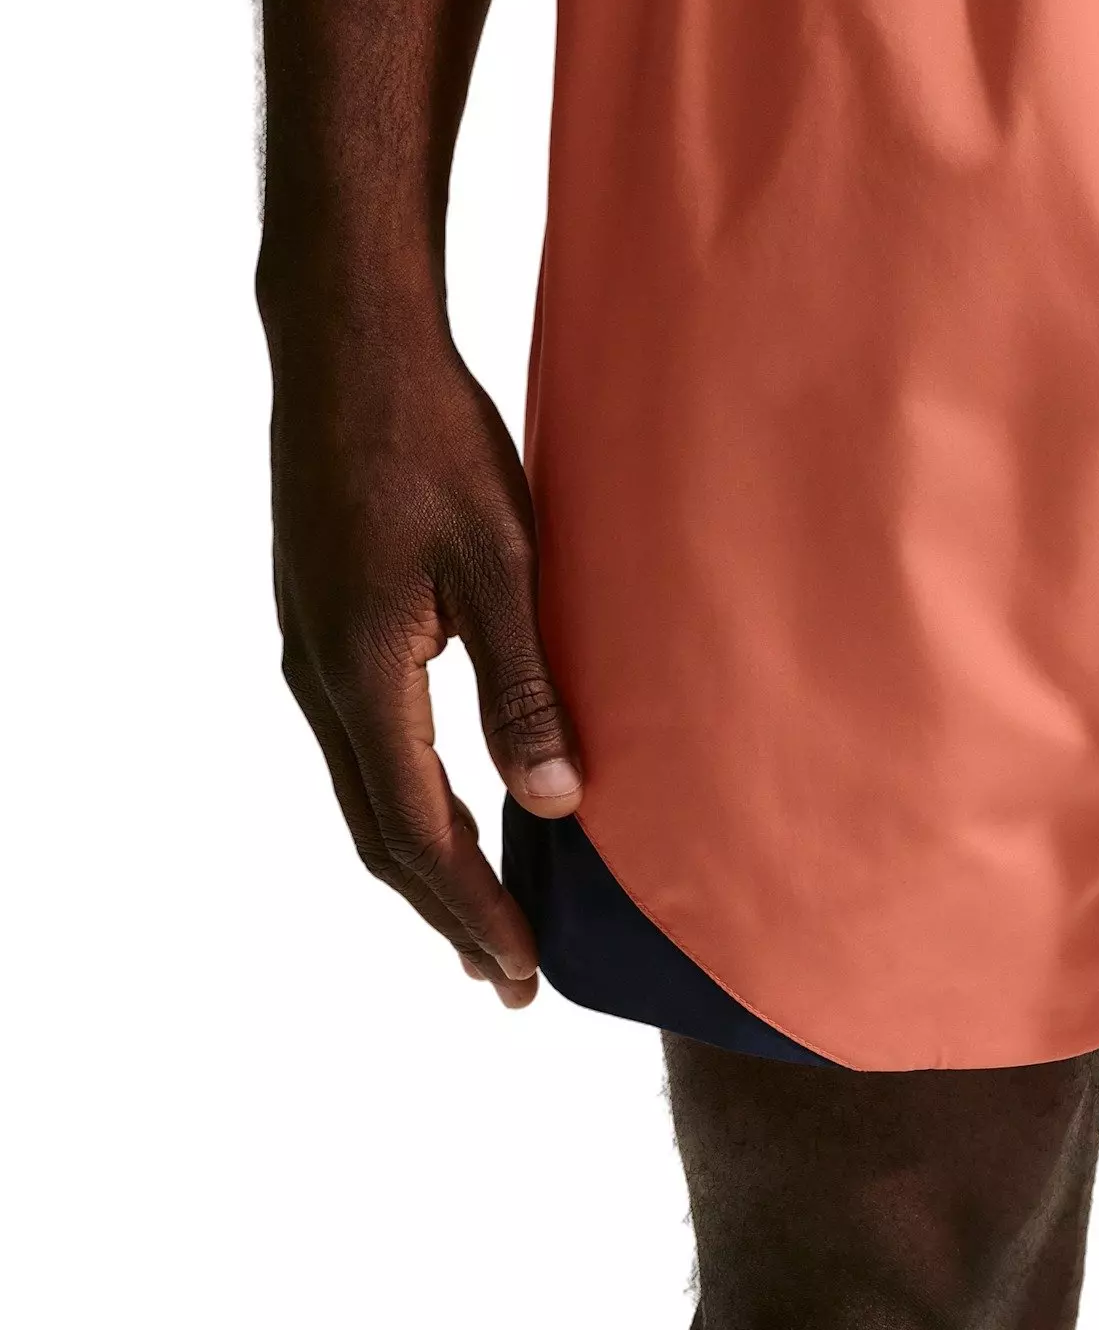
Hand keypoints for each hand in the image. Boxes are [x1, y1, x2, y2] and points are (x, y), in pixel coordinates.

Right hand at [268, 313, 581, 1004]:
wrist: (348, 351)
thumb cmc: (434, 443)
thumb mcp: (501, 562)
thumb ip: (523, 684)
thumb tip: (555, 801)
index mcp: (363, 676)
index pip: (418, 832)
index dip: (471, 910)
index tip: (519, 975)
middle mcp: (321, 678)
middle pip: (380, 831)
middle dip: (445, 909)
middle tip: (506, 978)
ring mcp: (313, 649)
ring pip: (367, 791)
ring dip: (424, 859)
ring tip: (482, 914)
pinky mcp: (324, 620)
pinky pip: (365, 742)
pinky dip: (407, 797)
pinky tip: (451, 801)